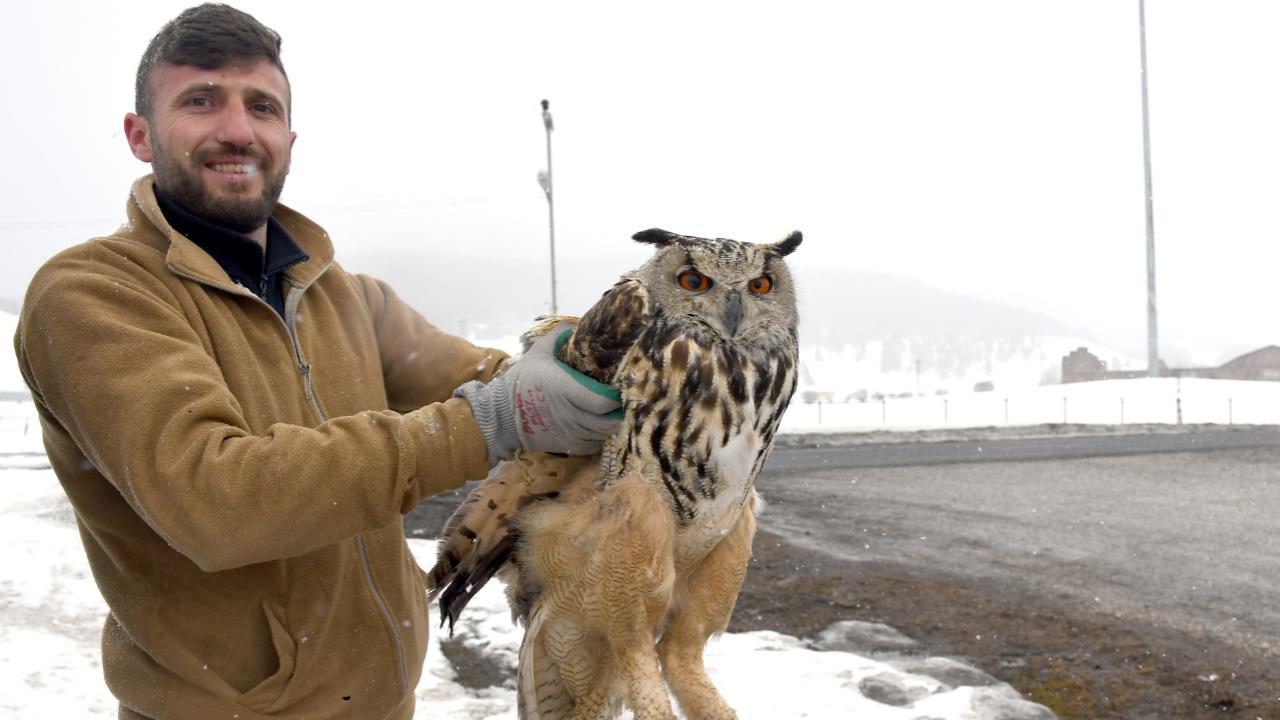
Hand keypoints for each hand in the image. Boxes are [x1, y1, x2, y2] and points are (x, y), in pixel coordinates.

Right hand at [454, 324, 622, 463]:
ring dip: (612, 424)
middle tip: (625, 400)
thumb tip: (575, 325)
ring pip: (604, 434)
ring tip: (614, 411)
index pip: (602, 401)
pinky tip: (598, 425)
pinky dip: (600, 437)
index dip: (617, 396)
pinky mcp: (568, 446)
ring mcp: (571, 433)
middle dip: (621, 412)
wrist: (501, 414)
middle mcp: (571, 414)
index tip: (622, 386)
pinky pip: (594, 445)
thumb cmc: (522, 381)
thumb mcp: (538, 353)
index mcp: (565, 389)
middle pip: (610, 421)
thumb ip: (558, 337)